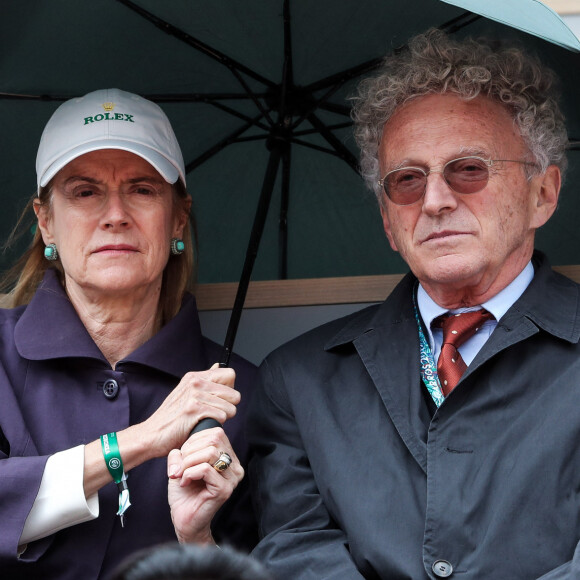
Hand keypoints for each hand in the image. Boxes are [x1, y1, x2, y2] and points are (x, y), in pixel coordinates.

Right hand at [141, 365, 239, 456]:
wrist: (151, 434)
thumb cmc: (171, 417)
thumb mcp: (186, 392)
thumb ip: (205, 381)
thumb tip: (218, 366)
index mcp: (195, 376)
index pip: (230, 374)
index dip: (230, 390)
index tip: (221, 400)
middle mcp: (195, 382)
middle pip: (234, 394)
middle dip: (229, 407)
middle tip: (214, 414)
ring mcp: (194, 395)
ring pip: (230, 408)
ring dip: (222, 419)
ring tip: (206, 421)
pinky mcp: (194, 409)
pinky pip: (221, 416)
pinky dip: (215, 424)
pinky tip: (202, 426)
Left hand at [167, 428, 243, 543]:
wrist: (184, 520)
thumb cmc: (185, 493)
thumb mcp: (180, 465)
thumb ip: (181, 452)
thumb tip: (180, 451)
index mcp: (229, 457)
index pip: (216, 433)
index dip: (194, 441)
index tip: (183, 457)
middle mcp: (235, 466)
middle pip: (214, 440)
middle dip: (190, 450)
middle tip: (180, 467)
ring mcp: (232, 478)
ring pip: (210, 453)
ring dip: (188, 462)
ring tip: (181, 475)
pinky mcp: (225, 490)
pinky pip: (206, 469)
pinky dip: (189, 473)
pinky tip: (184, 482)